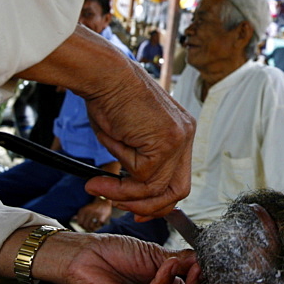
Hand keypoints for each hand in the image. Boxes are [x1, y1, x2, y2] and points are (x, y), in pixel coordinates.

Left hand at [17, 230, 200, 283]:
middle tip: (201, 268)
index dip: (198, 281)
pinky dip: (162, 283)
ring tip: (186, 264)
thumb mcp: (154, 254)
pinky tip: (167, 266)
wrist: (87, 251)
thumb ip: (177, 261)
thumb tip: (201, 260)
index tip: (207, 265)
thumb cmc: (116, 250)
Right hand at [18, 28, 194, 217]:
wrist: (104, 74)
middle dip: (148, 206)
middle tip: (122, 208)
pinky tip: (102, 174)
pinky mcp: (167, 141)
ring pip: (157, 188)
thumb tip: (130, 193)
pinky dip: (120, 182)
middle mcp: (186, 134)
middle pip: (178, 189)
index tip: (135, 208)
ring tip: (97, 187)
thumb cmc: (108, 98)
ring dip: (124, 195)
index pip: (177, 178)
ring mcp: (180, 138)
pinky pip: (144, 177)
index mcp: (180, 131)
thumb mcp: (127, 137)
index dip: (158, 200)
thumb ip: (136, 163)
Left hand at [74, 197, 112, 231]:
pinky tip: (98, 224)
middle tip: (89, 228)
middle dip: (87, 228)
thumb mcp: (85, 209)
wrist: (104, 201)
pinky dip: (98, 226)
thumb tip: (73, 218)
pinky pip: (97, 225)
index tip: (85, 226)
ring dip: (92, 228)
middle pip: (84, 225)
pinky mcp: (102, 217)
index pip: (79, 222)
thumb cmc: (94, 207)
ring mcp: (95, 214)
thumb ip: (79, 214)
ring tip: (93, 228)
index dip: (82, 226)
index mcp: (83, 210)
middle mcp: (88, 211)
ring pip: (90, 226)